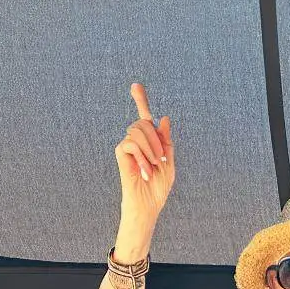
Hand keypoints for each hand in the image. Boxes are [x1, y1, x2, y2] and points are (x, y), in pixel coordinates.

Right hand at [114, 82, 174, 220]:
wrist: (148, 203)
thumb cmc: (158, 186)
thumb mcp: (169, 161)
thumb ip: (166, 140)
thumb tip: (163, 118)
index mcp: (150, 141)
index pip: (145, 117)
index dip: (141, 100)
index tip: (136, 85)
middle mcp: (137, 141)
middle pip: (143, 122)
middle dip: (156, 139)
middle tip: (162, 160)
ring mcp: (127, 146)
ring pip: (138, 130)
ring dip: (151, 149)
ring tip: (154, 166)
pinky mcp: (120, 153)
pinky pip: (131, 143)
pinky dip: (142, 157)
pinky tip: (145, 171)